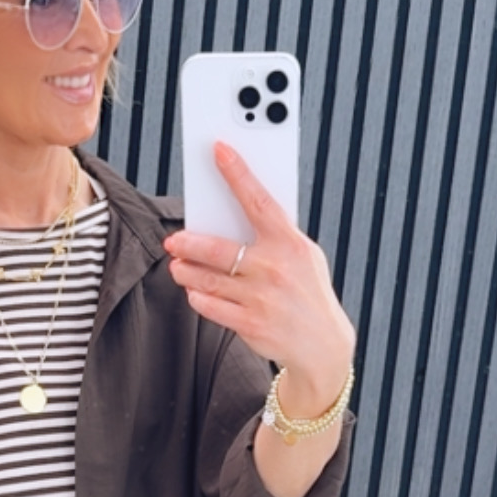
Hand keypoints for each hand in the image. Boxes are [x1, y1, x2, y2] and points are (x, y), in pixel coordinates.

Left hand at [164, 141, 354, 416]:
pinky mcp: (250, 324)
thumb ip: (276, 236)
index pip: (259, 201)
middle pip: (218, 248)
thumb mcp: (305, 257)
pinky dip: (198, 297)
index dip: (238, 173)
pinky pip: (210, 306)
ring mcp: (261, 298)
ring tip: (178, 266)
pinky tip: (194, 291)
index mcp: (290, 243)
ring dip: (186, 271)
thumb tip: (235, 214)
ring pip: (207, 279)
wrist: (323, 346)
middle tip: (173, 241)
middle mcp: (274, 269)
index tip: (219, 150)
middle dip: (189, 243)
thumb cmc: (307, 291)